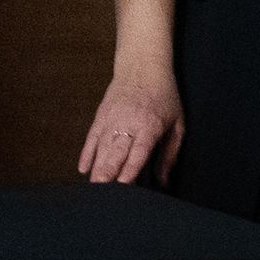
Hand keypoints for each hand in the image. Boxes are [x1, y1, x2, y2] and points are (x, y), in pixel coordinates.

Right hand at [78, 70, 186, 185]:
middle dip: (108, 173)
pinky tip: (83, 168)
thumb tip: (163, 180)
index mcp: (149, 126)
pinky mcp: (101, 116)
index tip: (123, 186)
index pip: (138, 152)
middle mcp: (128, 123)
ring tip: (92, 187)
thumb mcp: (177, 124)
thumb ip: (170, 154)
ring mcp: (111, 119)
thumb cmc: (163, 96)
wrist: (142, 67)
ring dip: (96, 168)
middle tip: (101, 192)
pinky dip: (87, 154)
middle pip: (115, 152)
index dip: (129, 169)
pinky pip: (91, 138)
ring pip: (101, 148)